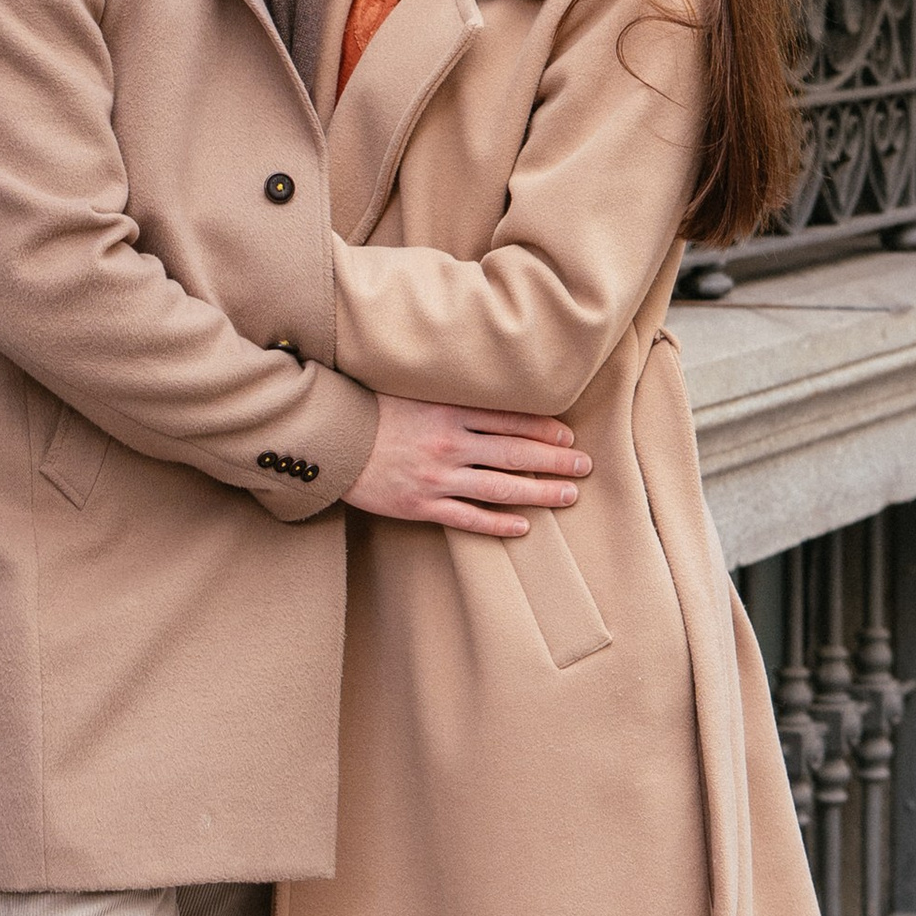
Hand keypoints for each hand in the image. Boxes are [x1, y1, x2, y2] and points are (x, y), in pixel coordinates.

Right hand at [345, 394, 592, 537]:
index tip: (568, 435)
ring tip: (568, 495)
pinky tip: (524, 526)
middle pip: (516, 453)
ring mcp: (437, 478)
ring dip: (540, 492)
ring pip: (502, 489)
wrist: (330, 440)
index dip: (545, 428)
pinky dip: (499, 523)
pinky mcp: (421, 505)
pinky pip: (468, 518)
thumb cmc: (368, 407)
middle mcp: (450, 444)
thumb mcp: (411, 388)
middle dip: (556, 460)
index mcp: (449, 411)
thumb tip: (487, 388)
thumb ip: (448, 392)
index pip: (510, 419)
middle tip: (585, 464)